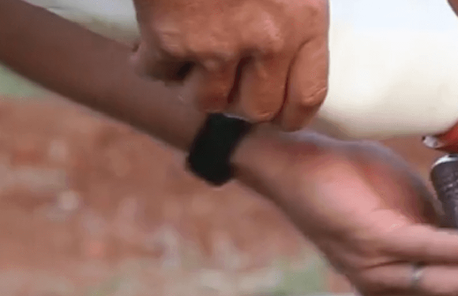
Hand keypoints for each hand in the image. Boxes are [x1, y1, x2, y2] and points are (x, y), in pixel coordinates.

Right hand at [130, 0, 329, 130]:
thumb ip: (295, 14)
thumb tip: (285, 54)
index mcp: (305, 22)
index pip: (307, 97)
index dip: (289, 115)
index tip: (276, 115)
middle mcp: (268, 41)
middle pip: (255, 109)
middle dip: (236, 103)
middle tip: (222, 85)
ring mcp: (219, 44)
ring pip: (205, 100)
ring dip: (191, 86)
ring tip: (184, 64)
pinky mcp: (171, 39)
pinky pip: (156, 72)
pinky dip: (148, 63)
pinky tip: (147, 46)